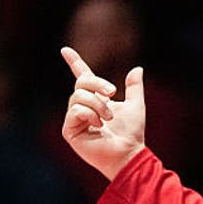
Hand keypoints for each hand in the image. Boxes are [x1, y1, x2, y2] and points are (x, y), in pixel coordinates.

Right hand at [60, 46, 145, 179]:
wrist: (129, 153)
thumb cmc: (132, 134)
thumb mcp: (136, 106)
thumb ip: (135, 88)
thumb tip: (137, 69)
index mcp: (95, 99)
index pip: (82, 77)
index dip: (74, 63)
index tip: (65, 49)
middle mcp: (82, 107)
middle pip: (81, 83)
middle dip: (97, 84)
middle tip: (112, 93)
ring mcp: (74, 119)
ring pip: (78, 96)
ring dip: (98, 105)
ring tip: (108, 118)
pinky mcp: (69, 130)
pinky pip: (75, 111)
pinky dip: (90, 114)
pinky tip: (99, 125)